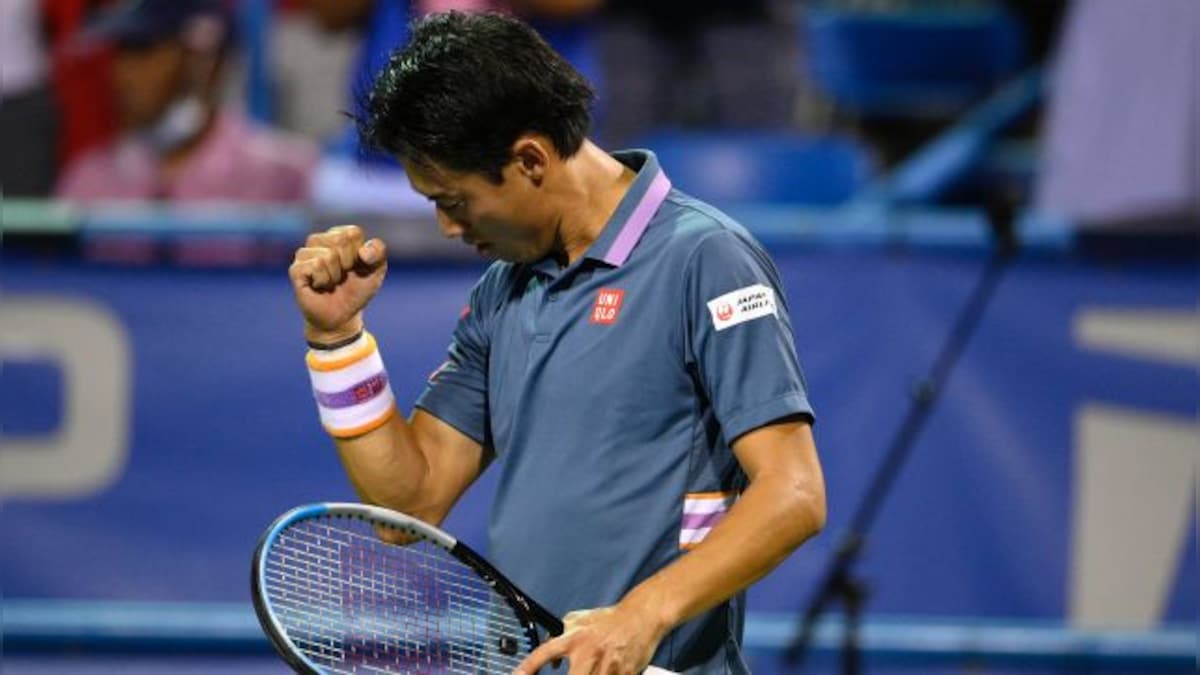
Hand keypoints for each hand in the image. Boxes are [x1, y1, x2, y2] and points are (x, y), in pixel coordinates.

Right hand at [288, 225, 387, 342]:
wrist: (341, 317)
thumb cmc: (357, 290)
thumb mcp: (376, 270)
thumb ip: (378, 252)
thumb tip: (363, 251)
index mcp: (337, 235)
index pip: (352, 232)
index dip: (360, 254)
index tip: (356, 267)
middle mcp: (318, 240)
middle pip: (340, 240)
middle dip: (348, 263)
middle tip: (342, 276)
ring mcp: (304, 254)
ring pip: (328, 255)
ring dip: (336, 275)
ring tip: (331, 283)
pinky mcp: (296, 269)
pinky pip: (316, 266)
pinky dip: (324, 280)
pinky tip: (319, 286)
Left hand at [515, 601, 668, 674]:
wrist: (640, 617)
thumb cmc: (608, 621)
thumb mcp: (579, 620)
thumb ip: (559, 635)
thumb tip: (548, 659)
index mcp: (574, 638)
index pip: (544, 653)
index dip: (528, 667)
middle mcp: (588, 653)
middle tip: (575, 673)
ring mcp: (607, 666)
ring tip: (594, 669)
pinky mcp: (624, 674)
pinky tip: (608, 671)